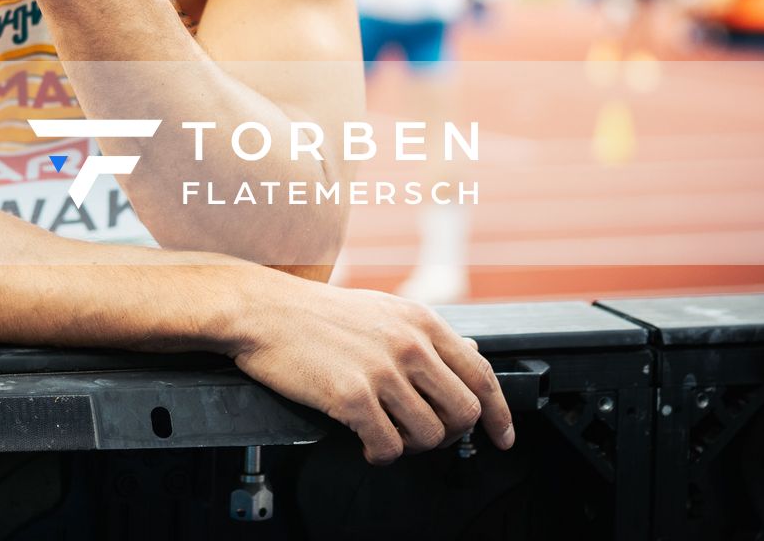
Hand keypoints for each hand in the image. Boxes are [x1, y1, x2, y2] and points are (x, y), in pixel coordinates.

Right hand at [232, 275, 513, 464]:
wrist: (260, 310)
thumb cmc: (315, 311)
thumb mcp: (383, 308)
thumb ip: (426, 335)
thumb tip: (471, 358)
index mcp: (421, 321)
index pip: (481, 376)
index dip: (499, 414)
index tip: (503, 436)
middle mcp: (409, 344)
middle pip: (463, 413)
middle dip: (450, 434)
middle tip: (425, 436)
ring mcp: (382, 371)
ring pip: (429, 435)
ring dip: (411, 446)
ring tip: (387, 435)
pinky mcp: (352, 397)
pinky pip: (388, 447)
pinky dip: (381, 454)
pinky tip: (366, 444)